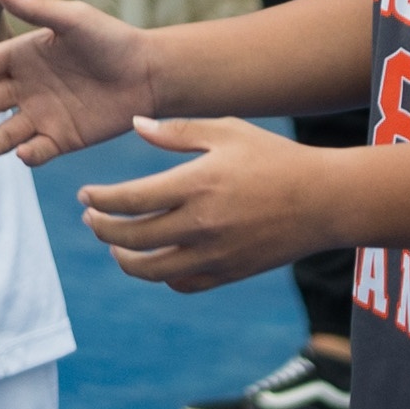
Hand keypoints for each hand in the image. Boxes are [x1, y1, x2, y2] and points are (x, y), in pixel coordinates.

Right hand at [0, 0, 158, 164]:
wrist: (150, 72)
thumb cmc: (111, 39)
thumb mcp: (72, 18)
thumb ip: (35, 8)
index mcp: (23, 55)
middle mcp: (27, 86)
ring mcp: (43, 114)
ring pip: (6, 132)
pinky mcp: (62, 138)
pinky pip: (38, 150)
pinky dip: (27, 155)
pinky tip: (22, 154)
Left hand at [75, 115, 335, 290]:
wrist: (325, 200)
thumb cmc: (275, 158)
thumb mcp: (227, 131)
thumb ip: (177, 131)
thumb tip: (135, 124)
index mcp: (196, 184)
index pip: (129, 200)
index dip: (99, 199)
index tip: (85, 195)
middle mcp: (201, 224)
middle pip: (131, 238)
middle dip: (101, 229)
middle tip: (90, 218)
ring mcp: (215, 254)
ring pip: (150, 270)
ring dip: (123, 258)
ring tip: (114, 244)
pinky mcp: (229, 273)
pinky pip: (182, 284)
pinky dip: (161, 275)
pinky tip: (154, 258)